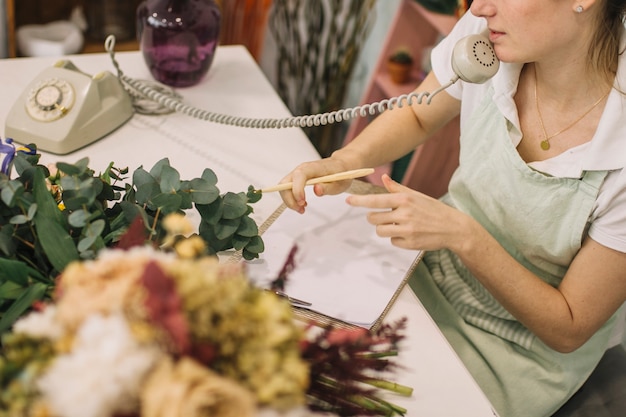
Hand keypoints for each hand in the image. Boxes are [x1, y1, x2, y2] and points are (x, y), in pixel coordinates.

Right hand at [278, 158, 351, 213]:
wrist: (339, 166)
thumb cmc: (340, 174)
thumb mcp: (340, 183)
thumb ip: (328, 187)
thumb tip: (316, 190)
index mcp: (313, 167)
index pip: (299, 176)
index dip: (297, 189)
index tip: (302, 202)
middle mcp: (301, 169)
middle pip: (285, 183)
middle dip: (290, 199)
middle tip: (301, 210)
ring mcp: (297, 174)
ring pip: (284, 187)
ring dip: (290, 201)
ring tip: (302, 209)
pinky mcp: (296, 179)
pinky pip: (287, 189)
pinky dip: (292, 199)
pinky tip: (303, 204)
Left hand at [346, 174, 473, 250]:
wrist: (454, 228)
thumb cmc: (433, 209)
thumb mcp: (416, 196)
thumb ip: (397, 188)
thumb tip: (383, 177)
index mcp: (404, 199)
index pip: (375, 200)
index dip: (359, 201)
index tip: (348, 200)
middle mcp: (404, 214)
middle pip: (373, 218)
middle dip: (376, 218)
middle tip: (387, 217)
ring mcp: (407, 230)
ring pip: (380, 231)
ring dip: (385, 229)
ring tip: (398, 225)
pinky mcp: (410, 243)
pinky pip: (392, 241)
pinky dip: (397, 239)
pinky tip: (409, 234)